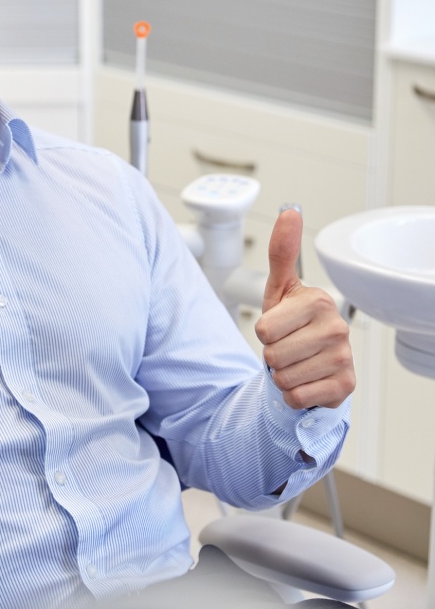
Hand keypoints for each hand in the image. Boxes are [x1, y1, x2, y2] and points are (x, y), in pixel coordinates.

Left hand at [254, 208, 354, 409]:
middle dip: (272, 355)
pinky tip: (307, 380)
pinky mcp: (345, 385)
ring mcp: (343, 357)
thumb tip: (290, 212)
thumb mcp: (280, 288)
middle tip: (287, 348)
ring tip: (296, 363)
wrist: (311, 363)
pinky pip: (297, 396)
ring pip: (283, 377)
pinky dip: (294, 394)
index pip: (264, 329)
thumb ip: (282, 251)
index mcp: (318, 301)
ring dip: (282, 375)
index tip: (280, 327)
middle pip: (272, 354)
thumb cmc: (291, 325)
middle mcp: (337, 328)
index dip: (264, 332)